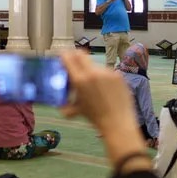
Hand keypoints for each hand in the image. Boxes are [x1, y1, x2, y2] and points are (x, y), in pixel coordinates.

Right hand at [59, 52, 147, 170]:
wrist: (118, 123)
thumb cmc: (95, 118)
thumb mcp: (77, 109)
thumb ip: (65, 104)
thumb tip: (58, 104)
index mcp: (80, 80)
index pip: (68, 58)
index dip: (64, 55)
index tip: (63, 57)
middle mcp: (93, 72)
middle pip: (81, 54)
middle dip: (76, 56)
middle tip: (74, 62)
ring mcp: (107, 72)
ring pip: (94, 65)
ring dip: (91, 70)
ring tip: (94, 85)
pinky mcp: (118, 74)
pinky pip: (107, 72)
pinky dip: (103, 77)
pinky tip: (106, 89)